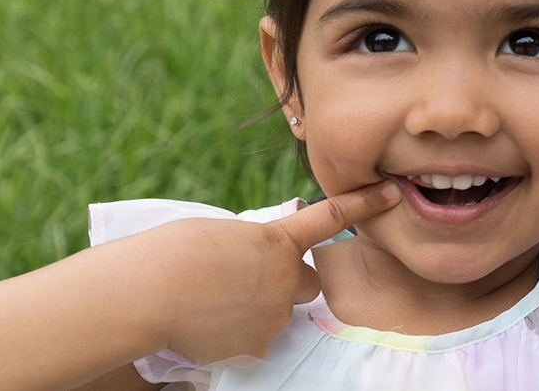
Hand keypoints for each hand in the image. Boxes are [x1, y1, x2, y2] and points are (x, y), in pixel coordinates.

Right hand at [146, 181, 401, 364]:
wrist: (146, 293)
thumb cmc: (170, 253)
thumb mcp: (218, 234)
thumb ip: (250, 245)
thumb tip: (255, 262)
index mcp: (275, 239)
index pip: (330, 218)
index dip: (365, 205)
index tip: (392, 193)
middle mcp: (285, 276)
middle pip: (307, 283)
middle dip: (286, 284)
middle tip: (243, 283)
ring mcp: (275, 314)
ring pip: (274, 314)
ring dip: (253, 310)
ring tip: (209, 303)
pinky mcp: (259, 346)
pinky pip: (255, 340)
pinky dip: (235, 335)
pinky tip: (206, 326)